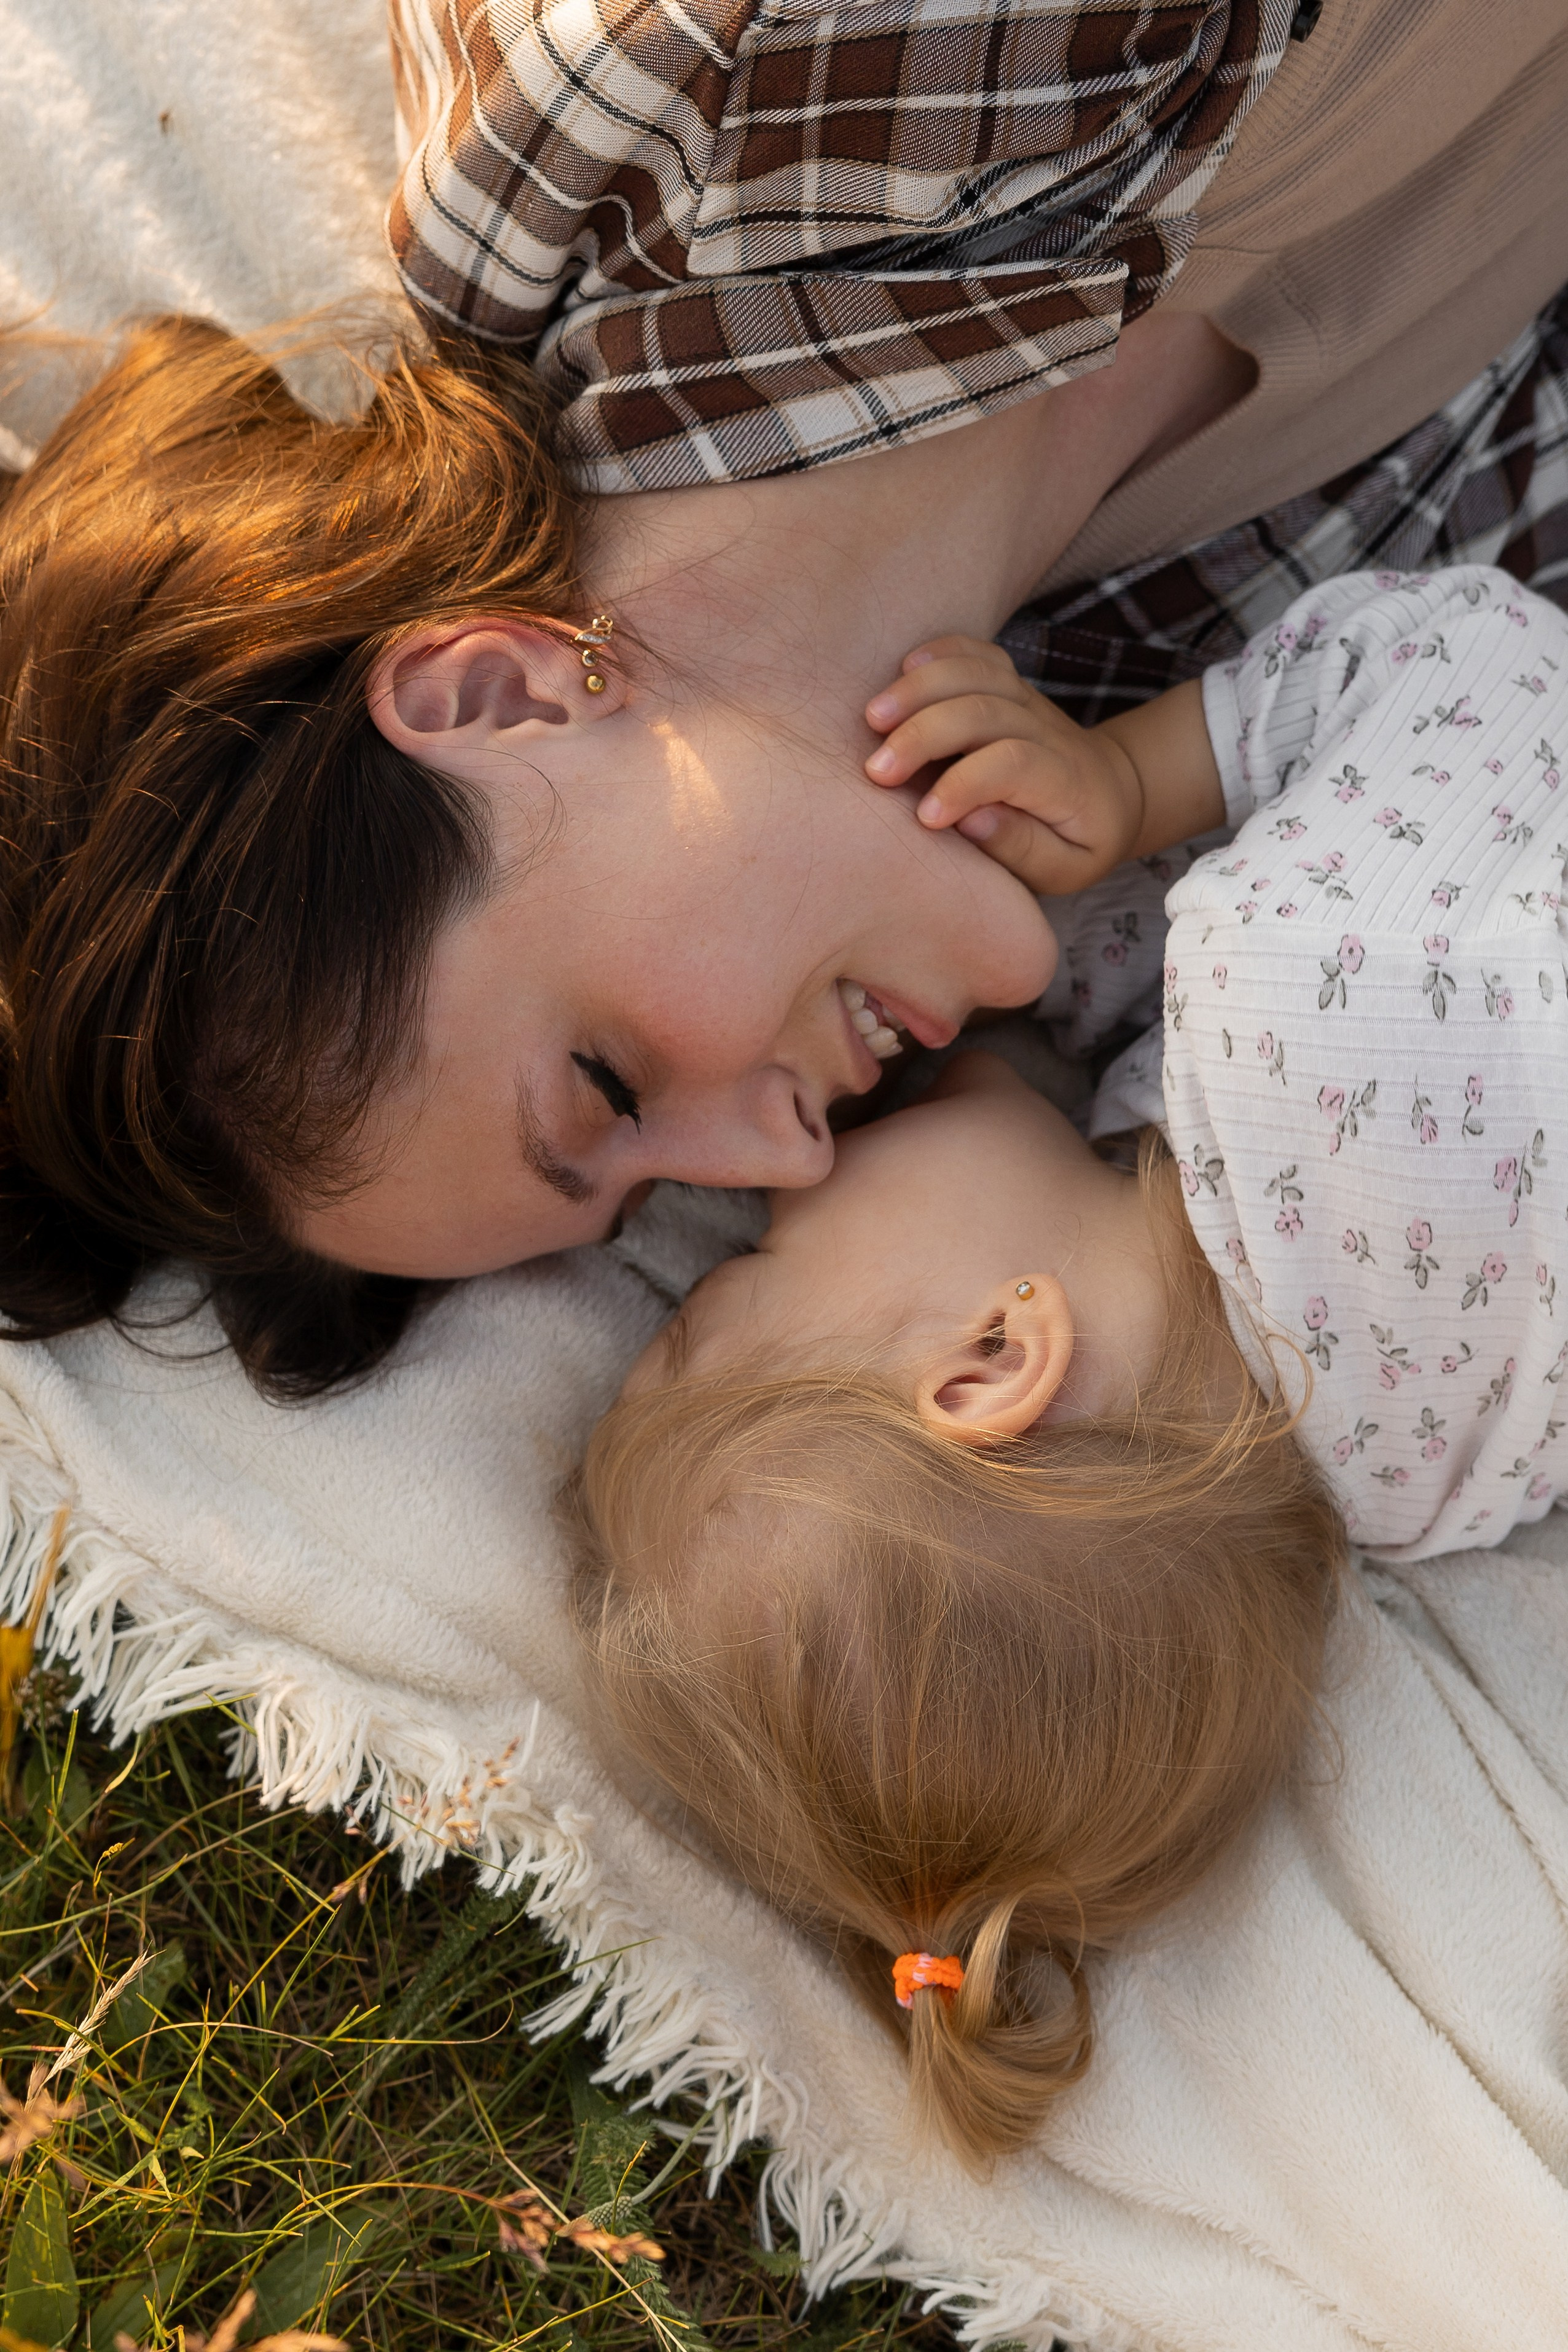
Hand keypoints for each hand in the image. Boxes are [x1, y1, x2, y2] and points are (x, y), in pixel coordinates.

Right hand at [863, 637, 1146, 894]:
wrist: (1112, 791)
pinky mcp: (1009, 685)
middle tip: (875, 771)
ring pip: (977, 673)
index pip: (1013, 765)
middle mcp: (1046, 731)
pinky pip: (977, 653)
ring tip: (873, 716)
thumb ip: (1022, 849)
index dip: (966, 785)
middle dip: (924, 735)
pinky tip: (903, 666)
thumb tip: (969, 821)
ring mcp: (1027, 701)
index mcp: (1065, 781)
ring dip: (921, 688)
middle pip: (985, 711)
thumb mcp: (1065, 868)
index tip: (924, 818)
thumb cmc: (1079, 841)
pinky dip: (941, 651)